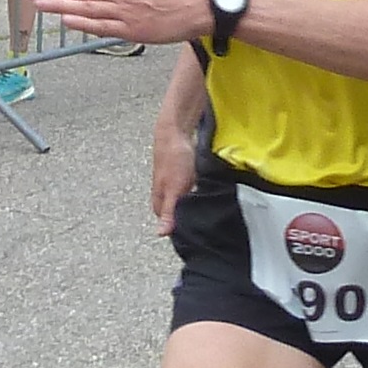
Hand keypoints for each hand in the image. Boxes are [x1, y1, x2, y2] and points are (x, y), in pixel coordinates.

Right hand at [150, 117, 196, 233]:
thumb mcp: (174, 190)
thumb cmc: (174, 160)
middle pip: (175, 213)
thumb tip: (160, 233)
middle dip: (189, 217)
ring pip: (183, 201)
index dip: (182, 230)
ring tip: (208, 209)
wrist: (176, 131)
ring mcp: (172, 183)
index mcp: (159, 200)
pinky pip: (189, 189)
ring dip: (194, 204)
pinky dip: (197, 192)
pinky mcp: (181, 174)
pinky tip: (206, 192)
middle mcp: (163, 194)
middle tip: (206, 223)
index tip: (197, 235)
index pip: (168, 224)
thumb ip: (168, 212)